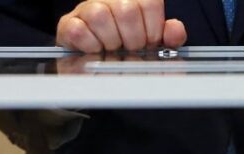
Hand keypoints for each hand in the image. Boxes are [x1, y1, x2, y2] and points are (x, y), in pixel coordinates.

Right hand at [57, 0, 186, 52]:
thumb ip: (168, 36)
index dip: (153, 27)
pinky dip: (91, 46)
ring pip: (100, 15)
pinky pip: (79, 30)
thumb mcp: (151, 41)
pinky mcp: (69, 24)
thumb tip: (175, 30)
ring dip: (110, 40)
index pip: (149, 2)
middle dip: (133, 38)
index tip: (149, 41)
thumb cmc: (125, 47)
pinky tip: (96, 49)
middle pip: (126, 9)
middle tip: (131, 48)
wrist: (92, 58)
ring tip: (112, 48)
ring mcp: (87, 9)